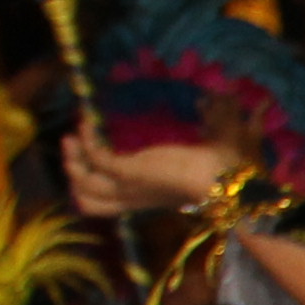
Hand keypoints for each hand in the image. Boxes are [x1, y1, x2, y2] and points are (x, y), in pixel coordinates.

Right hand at [60, 114, 222, 220]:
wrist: (232, 181)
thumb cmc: (227, 166)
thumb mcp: (211, 147)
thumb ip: (206, 124)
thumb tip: (210, 101)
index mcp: (148, 195)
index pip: (106, 203)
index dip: (91, 180)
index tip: (88, 151)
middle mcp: (136, 196)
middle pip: (87, 201)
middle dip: (74, 173)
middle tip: (73, 144)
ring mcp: (132, 187)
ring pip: (85, 186)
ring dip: (74, 159)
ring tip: (74, 136)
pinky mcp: (132, 174)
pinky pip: (97, 161)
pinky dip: (88, 142)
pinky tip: (88, 124)